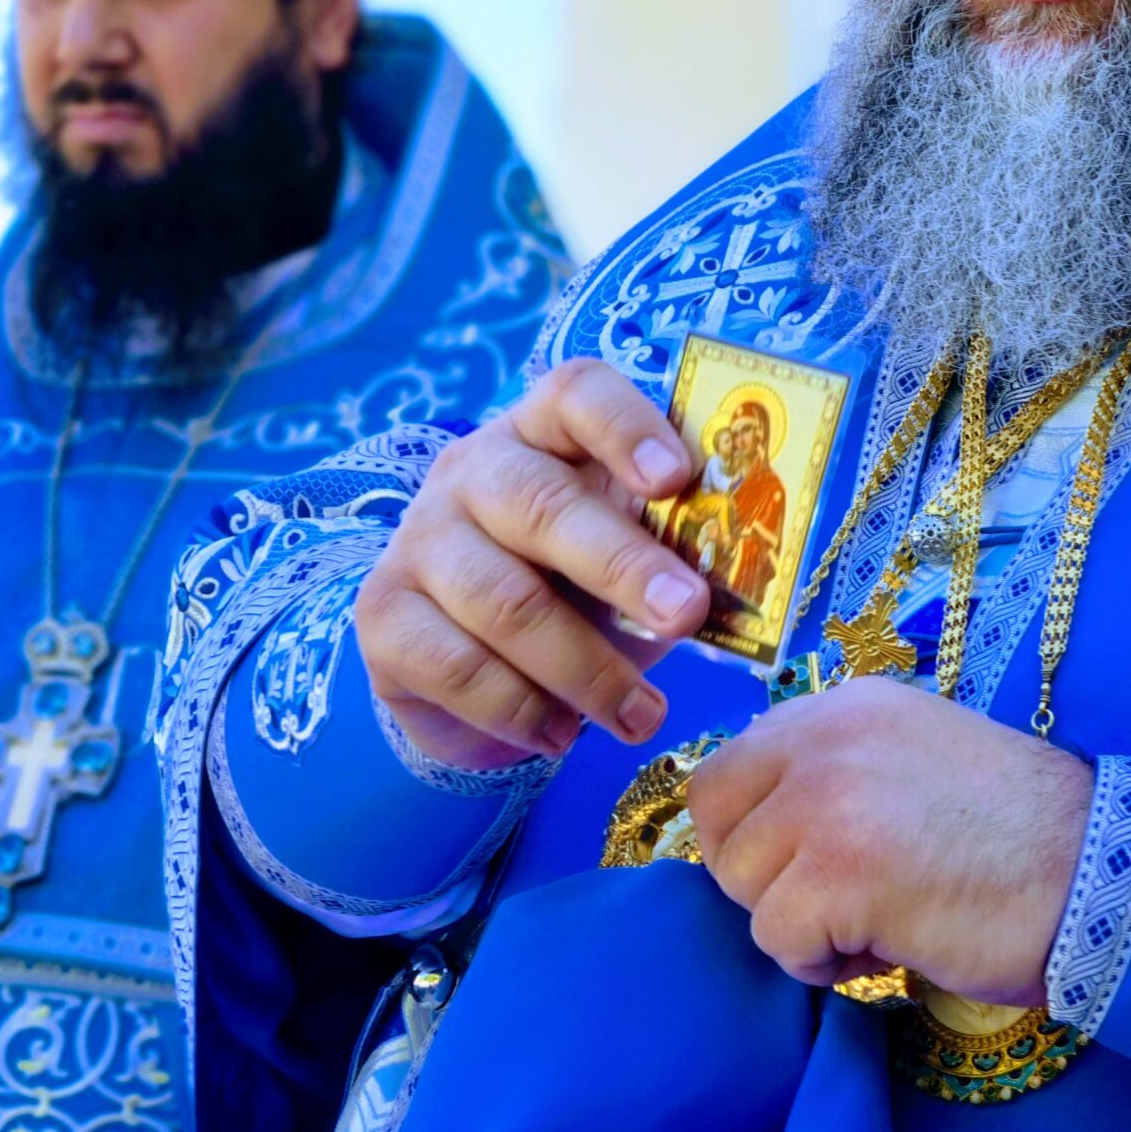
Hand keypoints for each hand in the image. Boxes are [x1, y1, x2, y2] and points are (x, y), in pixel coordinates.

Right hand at [355, 362, 709, 772]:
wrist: (472, 676)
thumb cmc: (577, 596)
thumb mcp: (632, 562)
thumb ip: (674, 551)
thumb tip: (748, 578)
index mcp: (545, 433)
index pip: (576, 395)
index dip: (625, 427)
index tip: (676, 477)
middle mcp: (472, 471)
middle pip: (541, 503)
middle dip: (622, 565)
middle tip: (686, 617)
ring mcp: (419, 540)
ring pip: (504, 601)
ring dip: (586, 669)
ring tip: (641, 718)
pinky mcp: (382, 616)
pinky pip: (458, 667)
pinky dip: (522, 711)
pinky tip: (563, 736)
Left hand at [686, 678, 1093, 998]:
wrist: (1101, 873)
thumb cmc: (1023, 836)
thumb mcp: (919, 762)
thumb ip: (841, 773)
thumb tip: (765, 828)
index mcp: (846, 707)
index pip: (727, 768)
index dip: (749, 833)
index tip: (799, 867)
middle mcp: (826, 738)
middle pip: (717, 825)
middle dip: (760, 878)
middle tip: (829, 903)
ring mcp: (826, 802)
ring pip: (744, 888)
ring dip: (799, 925)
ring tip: (876, 925)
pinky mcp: (837, 873)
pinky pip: (779, 941)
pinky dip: (824, 964)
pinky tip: (888, 949)